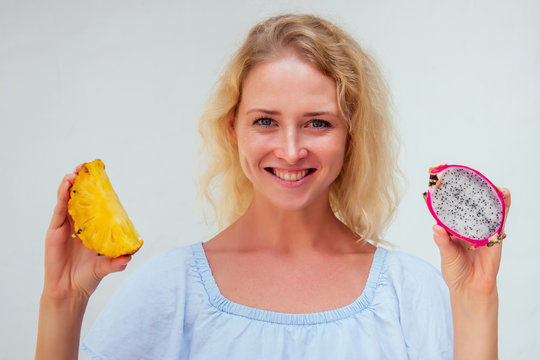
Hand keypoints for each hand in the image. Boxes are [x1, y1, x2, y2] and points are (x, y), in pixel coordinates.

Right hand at [42, 165, 131, 300]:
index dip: (98, 188)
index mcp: (93, 228)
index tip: (103, 172)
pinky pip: (59, 210)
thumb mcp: (106, 266)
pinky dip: (62, 196)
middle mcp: (79, 224)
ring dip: (71, 184)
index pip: (96, 203)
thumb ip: (118, 261)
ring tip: (76, 172)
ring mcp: (66, 226)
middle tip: (88, 167)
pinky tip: (66, 185)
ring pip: (68, 200)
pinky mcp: (55, 231)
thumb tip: (132, 254)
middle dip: (83, 181)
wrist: (70, 291)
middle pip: (80, 197)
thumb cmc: (88, 276)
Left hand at [433, 187, 509, 295]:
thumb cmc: (455, 271)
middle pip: (471, 208)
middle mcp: (469, 228)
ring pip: (487, 211)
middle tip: (469, 178)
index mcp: (454, 230)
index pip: (452, 211)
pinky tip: (504, 195)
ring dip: (491, 197)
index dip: (450, 198)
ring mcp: (483, 232)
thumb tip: (436, 228)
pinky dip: (503, 207)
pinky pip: (500, 220)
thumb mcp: (446, 255)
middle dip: (472, 193)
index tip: (446, 183)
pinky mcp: (496, 238)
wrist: (470, 288)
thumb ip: (442, 241)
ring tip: (492, 183)